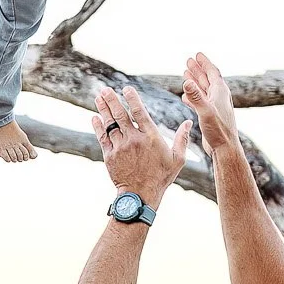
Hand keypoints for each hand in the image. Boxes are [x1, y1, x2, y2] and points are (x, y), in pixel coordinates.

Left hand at [93, 85, 188, 201]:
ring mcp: (120, 147)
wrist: (141, 195)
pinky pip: (102, 137)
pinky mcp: (110, 156)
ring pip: (110, 124)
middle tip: (105, 90)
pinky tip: (95, 117)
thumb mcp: (178, 159)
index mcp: (151, 137)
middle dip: (112, 100)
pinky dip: (98, 126)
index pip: (140, 112)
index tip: (126, 88)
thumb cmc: (161, 177)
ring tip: (98, 97)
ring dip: (103, 109)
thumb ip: (182, 139)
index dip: (132, 98)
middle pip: (120, 115)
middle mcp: (134, 139)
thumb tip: (188, 122)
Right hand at [181, 52, 235, 141]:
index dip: (204, 63)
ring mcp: (215, 106)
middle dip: (198, 69)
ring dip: (195, 81)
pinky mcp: (210, 115)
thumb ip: (196, 97)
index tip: (197, 54)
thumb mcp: (205, 111)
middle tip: (188, 61)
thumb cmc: (218, 130)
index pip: (212, 72)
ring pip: (204, 89)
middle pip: (208, 78)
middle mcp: (219, 97)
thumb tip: (186, 82)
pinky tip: (185, 96)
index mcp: (220, 92)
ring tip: (185, 74)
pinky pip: (200, 101)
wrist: (225, 147)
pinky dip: (193, 96)